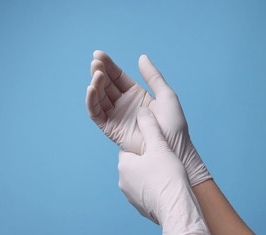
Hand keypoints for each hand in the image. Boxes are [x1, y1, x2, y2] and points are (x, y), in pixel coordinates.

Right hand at [86, 51, 210, 185]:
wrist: (172, 148)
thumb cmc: (173, 125)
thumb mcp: (166, 95)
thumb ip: (153, 76)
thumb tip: (142, 57)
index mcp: (137, 95)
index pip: (118, 77)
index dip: (108, 65)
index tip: (99, 54)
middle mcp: (124, 104)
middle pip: (107, 85)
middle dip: (99, 72)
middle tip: (95, 61)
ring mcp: (117, 116)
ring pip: (100, 97)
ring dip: (95, 84)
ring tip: (96, 74)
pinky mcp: (111, 129)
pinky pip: (97, 114)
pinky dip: (92, 102)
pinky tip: (92, 89)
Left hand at [118, 107, 214, 234]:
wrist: (177, 208)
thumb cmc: (168, 176)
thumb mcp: (159, 146)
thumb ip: (149, 127)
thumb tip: (142, 111)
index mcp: (124, 164)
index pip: (131, 149)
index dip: (147, 147)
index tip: (159, 149)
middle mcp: (122, 181)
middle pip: (136, 164)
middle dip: (149, 162)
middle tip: (167, 162)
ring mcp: (130, 196)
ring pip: (141, 179)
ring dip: (152, 176)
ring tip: (169, 176)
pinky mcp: (140, 207)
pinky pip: (147, 193)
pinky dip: (155, 189)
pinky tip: (168, 188)